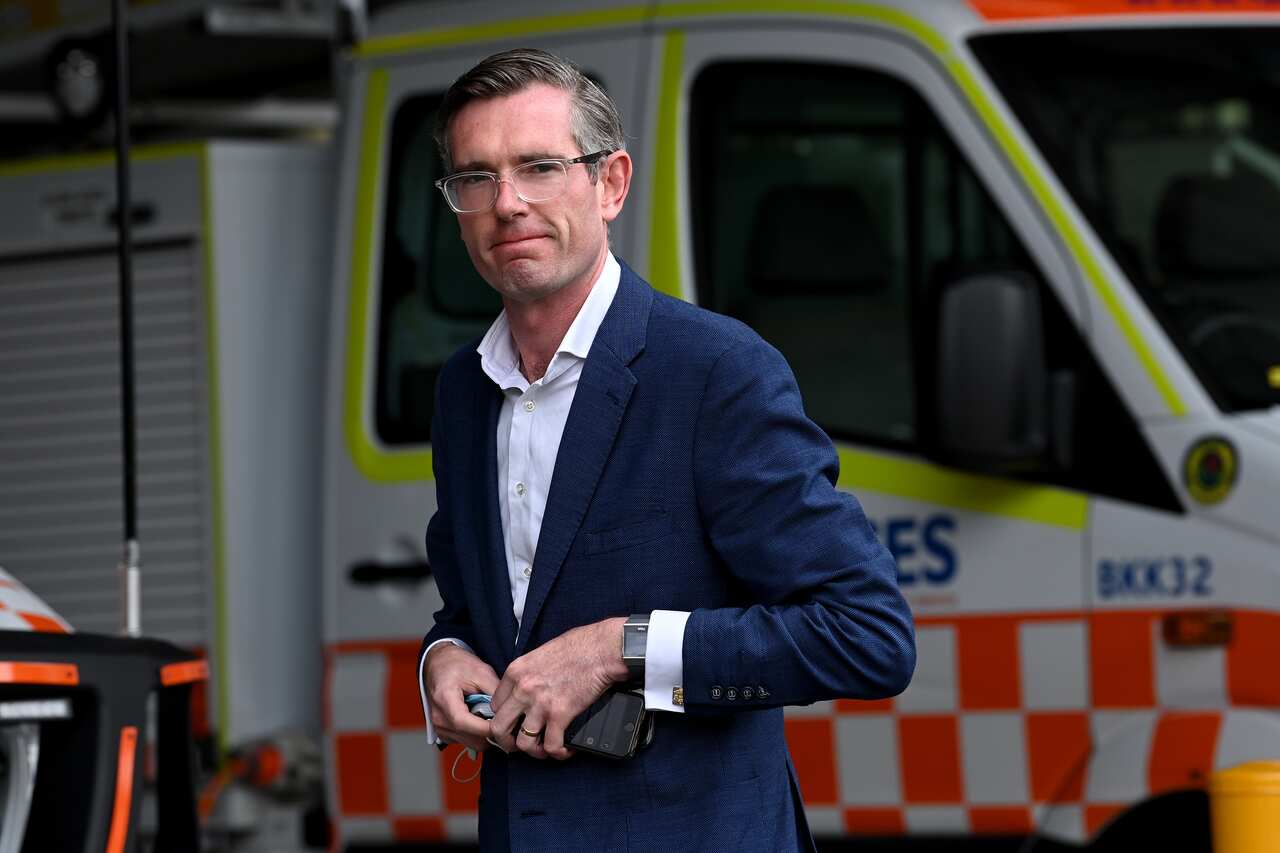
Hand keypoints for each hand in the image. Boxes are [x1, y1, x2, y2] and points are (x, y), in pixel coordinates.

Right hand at [423, 643, 499, 753]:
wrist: (440, 664)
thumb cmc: (458, 665)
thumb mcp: (481, 672)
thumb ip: (495, 692)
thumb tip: (511, 710)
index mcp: (445, 700)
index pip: (467, 724)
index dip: (491, 727)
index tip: (510, 724)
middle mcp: (439, 719)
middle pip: (474, 740)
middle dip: (494, 733)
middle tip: (508, 721)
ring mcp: (440, 729)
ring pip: (473, 744)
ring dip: (487, 735)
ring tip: (494, 717)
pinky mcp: (444, 733)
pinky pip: (467, 742)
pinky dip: (479, 735)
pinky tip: (482, 719)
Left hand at [490, 617, 628, 759]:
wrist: (602, 648)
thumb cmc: (579, 646)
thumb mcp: (542, 653)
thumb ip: (530, 672)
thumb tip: (531, 687)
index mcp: (516, 671)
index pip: (495, 704)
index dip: (504, 717)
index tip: (514, 723)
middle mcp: (523, 688)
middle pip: (499, 727)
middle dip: (508, 741)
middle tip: (519, 745)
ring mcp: (540, 703)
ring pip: (523, 743)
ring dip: (534, 751)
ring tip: (545, 749)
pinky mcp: (560, 714)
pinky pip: (552, 745)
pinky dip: (559, 752)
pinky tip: (566, 749)